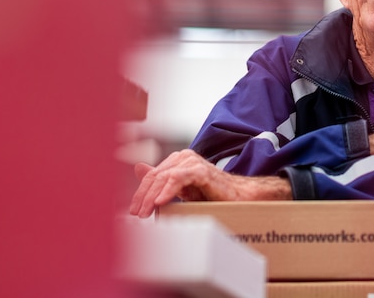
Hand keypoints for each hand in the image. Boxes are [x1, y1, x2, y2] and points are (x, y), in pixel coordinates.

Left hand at [128, 149, 291, 217]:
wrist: (239, 197)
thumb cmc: (212, 194)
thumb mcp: (182, 190)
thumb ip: (161, 179)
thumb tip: (138, 168)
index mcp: (177, 161)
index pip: (152, 175)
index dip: (140, 193)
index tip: (134, 211)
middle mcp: (183, 157)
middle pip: (155, 176)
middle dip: (143, 197)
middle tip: (137, 215)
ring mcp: (192, 162)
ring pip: (164, 177)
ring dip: (151, 197)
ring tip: (145, 213)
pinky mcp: (201, 170)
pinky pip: (179, 178)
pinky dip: (168, 191)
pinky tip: (160, 203)